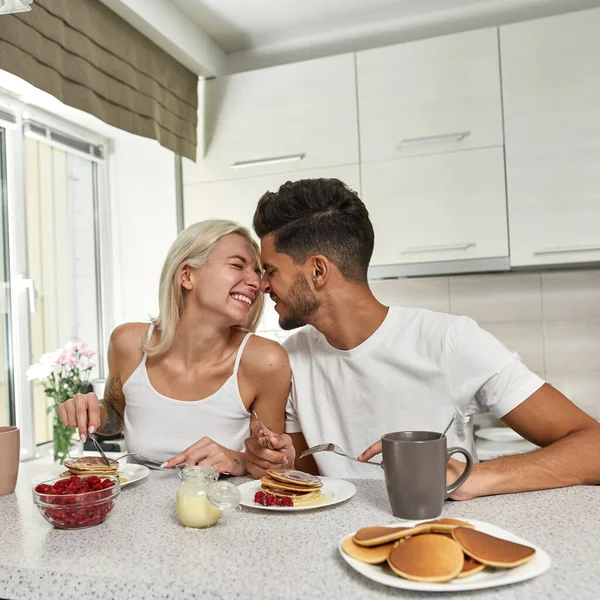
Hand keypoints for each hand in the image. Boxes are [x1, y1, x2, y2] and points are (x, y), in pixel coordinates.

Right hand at [57, 392, 101, 441]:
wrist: (84, 409)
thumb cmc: (91, 413)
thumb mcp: (97, 417)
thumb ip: (94, 423)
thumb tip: (90, 431)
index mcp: (91, 397)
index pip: (93, 409)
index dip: (93, 421)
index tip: (92, 431)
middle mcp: (80, 397)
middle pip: (80, 412)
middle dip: (82, 427)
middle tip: (84, 437)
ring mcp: (69, 401)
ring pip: (72, 419)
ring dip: (76, 425)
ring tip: (80, 423)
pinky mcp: (61, 406)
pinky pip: (64, 420)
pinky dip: (69, 424)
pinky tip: (73, 420)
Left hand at [161, 437, 245, 475]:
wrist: (240, 460)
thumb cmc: (220, 458)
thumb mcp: (206, 454)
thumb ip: (194, 459)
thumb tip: (178, 466)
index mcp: (205, 442)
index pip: (186, 452)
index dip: (175, 460)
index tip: (165, 465)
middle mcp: (212, 446)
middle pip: (191, 458)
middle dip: (187, 469)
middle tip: (187, 476)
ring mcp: (219, 454)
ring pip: (201, 467)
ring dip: (197, 475)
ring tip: (199, 478)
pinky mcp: (226, 463)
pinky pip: (212, 472)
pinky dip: (208, 477)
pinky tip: (209, 478)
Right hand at [244, 417, 294, 477]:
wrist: (285, 464)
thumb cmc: (284, 450)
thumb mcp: (287, 442)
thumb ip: (280, 440)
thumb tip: (272, 439)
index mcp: (261, 432)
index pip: (255, 426)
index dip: (256, 429)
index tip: (262, 432)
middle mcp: (252, 442)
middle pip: (256, 448)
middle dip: (272, 456)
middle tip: (283, 457)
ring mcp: (249, 454)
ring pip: (258, 460)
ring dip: (273, 464)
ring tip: (281, 463)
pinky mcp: (249, 466)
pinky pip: (257, 470)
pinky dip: (268, 471)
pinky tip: (275, 469)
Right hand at [359, 442, 477, 500]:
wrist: (477, 484)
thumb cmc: (465, 475)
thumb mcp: (444, 473)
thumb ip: (431, 475)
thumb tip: (412, 478)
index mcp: (422, 447)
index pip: (393, 444)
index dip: (375, 450)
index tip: (364, 457)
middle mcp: (420, 455)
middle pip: (393, 454)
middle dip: (381, 460)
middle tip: (376, 469)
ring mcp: (422, 465)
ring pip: (399, 466)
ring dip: (392, 472)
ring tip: (390, 481)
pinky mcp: (425, 476)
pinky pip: (408, 478)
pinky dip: (401, 482)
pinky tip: (400, 489)